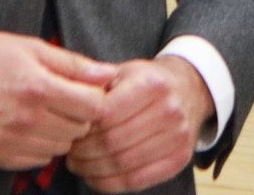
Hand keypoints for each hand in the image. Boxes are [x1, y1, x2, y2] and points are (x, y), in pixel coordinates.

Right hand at [0, 29, 117, 169]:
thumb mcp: (31, 47)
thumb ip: (73, 64)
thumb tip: (108, 73)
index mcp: (37, 87)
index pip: (92, 107)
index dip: (96, 98)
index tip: (87, 91)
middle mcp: (26, 119)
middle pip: (79, 129)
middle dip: (78, 115)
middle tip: (63, 99)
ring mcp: (12, 141)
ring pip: (61, 147)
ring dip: (60, 132)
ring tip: (42, 111)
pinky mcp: (0, 156)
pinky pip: (39, 159)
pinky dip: (40, 145)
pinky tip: (27, 126)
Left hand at [67, 56, 213, 192]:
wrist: (188, 90)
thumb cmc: (147, 82)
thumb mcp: (124, 71)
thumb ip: (96, 85)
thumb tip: (65, 105)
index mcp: (152, 84)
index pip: (106, 113)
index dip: (83, 125)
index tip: (69, 128)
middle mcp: (169, 110)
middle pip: (113, 142)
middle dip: (83, 151)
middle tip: (69, 151)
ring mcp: (178, 136)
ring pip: (122, 164)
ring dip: (92, 169)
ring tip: (78, 163)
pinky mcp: (179, 159)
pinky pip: (136, 181)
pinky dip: (109, 183)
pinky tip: (95, 175)